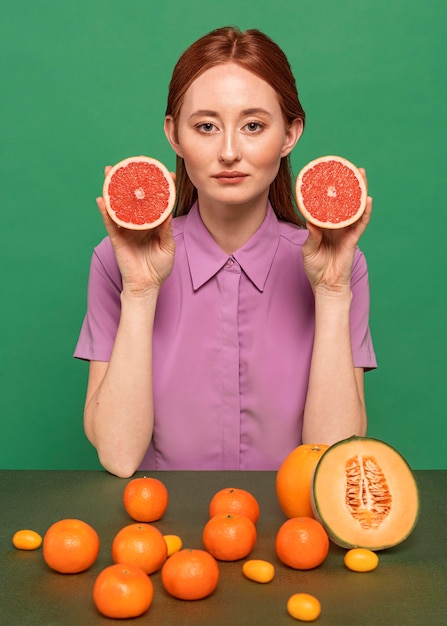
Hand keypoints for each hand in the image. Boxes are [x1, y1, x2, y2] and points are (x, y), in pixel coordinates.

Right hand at [96, 166, 175, 294]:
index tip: (165, 172)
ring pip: (119, 205)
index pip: (155, 202)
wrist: (147, 286)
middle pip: (133, 198)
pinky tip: (101, 199)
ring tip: (110, 172)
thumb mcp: (167, 246)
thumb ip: (166, 229)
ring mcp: (126, 229)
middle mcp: (138, 223)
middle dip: (131, 181)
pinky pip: (110, 222)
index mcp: (153, 224)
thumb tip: (166, 212)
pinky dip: (105, 211)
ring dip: (113, 189)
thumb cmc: (159, 268)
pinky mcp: (117, 238)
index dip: (159, 187)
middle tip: (131, 163)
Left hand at [302, 168, 371, 294]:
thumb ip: (311, 236)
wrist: (325, 285)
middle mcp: (337, 226)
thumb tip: (311, 222)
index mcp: (325, 227)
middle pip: (344, 202)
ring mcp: (346, 232)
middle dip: (348, 185)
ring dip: (359, 192)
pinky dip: (364, 212)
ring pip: (354, 208)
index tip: (328, 177)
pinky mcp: (353, 240)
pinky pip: (360, 223)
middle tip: (350, 167)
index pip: (328, 206)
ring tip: (361, 175)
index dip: (329, 192)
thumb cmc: (316, 268)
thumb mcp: (308, 250)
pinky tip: (367, 200)